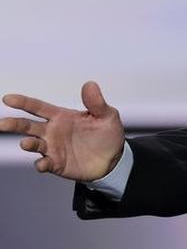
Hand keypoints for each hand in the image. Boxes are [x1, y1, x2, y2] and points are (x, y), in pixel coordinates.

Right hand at [0, 81, 125, 180]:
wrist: (114, 159)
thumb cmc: (107, 134)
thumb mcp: (107, 116)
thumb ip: (97, 103)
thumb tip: (90, 84)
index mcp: (61, 116)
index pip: (38, 107)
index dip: (23, 102)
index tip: (7, 99)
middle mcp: (52, 131)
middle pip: (27, 126)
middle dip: (13, 124)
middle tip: (2, 124)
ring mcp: (53, 148)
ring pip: (33, 144)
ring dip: (28, 143)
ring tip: (26, 143)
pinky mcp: (57, 164)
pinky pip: (45, 163)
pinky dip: (41, 164)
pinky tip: (42, 164)